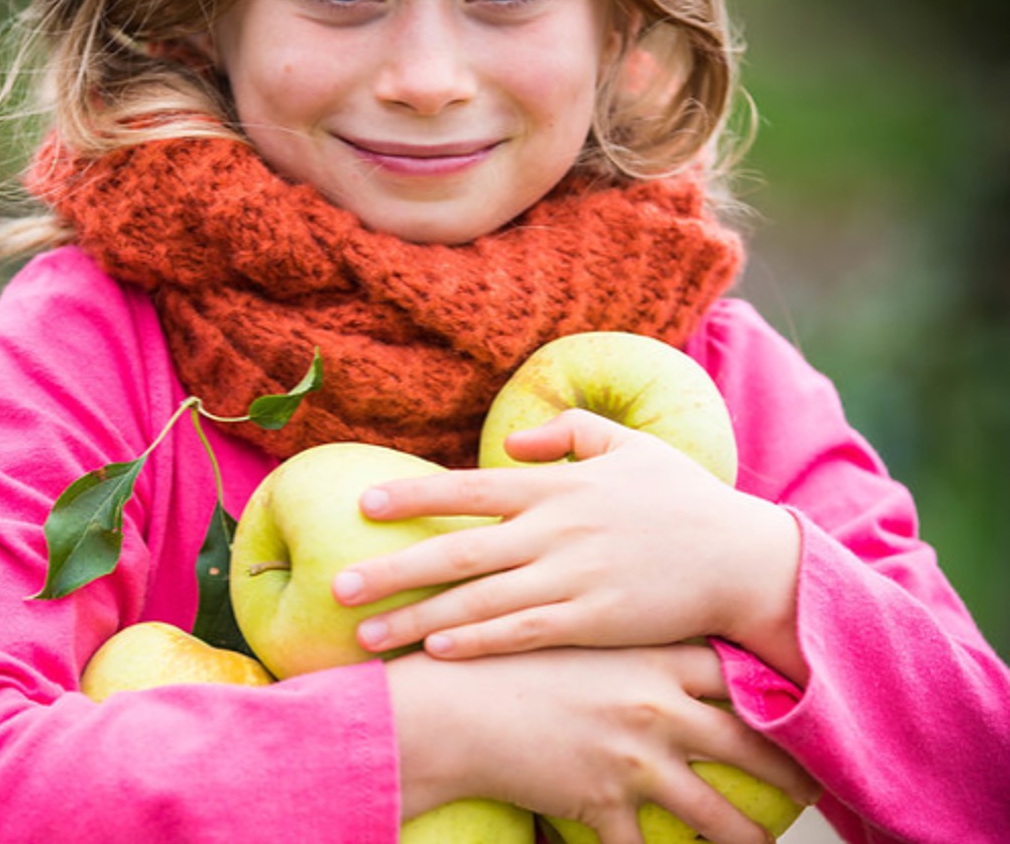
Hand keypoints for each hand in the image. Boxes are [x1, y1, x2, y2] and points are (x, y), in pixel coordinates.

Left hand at [334, 412, 804, 679]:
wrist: (743, 557)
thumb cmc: (681, 496)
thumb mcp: (628, 444)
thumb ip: (567, 432)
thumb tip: (509, 443)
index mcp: (559, 485)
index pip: (469, 489)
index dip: (413, 498)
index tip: (362, 507)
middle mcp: (556, 530)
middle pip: (458, 552)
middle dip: (393, 571)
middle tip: (338, 588)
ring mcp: (573, 579)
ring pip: (479, 602)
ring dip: (418, 619)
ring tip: (368, 637)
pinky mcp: (593, 623)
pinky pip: (523, 634)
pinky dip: (477, 641)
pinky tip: (437, 650)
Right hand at [389, 641, 817, 843]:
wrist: (451, 700)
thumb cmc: (503, 649)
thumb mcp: (565, 617)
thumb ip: (611, 609)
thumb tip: (640, 598)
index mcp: (650, 658)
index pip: (736, 675)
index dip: (777, 692)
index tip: (807, 704)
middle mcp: (654, 710)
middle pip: (747, 747)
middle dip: (791, 774)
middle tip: (819, 787)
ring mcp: (632, 762)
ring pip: (715, 815)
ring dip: (748, 840)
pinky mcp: (602, 806)